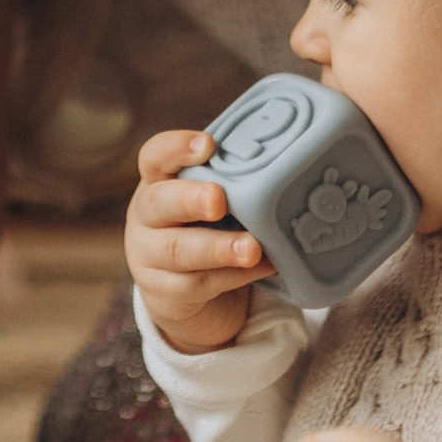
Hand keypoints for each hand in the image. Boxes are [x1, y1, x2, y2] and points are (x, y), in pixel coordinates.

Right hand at [128, 127, 274, 352]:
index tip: (208, 145)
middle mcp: (147, 216)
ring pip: (177, 250)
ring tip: (251, 248)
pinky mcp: (165, 292)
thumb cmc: (207, 231)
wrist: (187, 296)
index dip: (176, 148)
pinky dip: (233, 276)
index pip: (155, 156)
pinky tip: (260, 267)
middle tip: (219, 199)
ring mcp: (150, 256)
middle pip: (158, 202)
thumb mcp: (214, 203)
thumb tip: (295, 165)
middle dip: (190, 199)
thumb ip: (236, 184)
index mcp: (158, 182)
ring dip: (217, 247)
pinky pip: (197, 284)